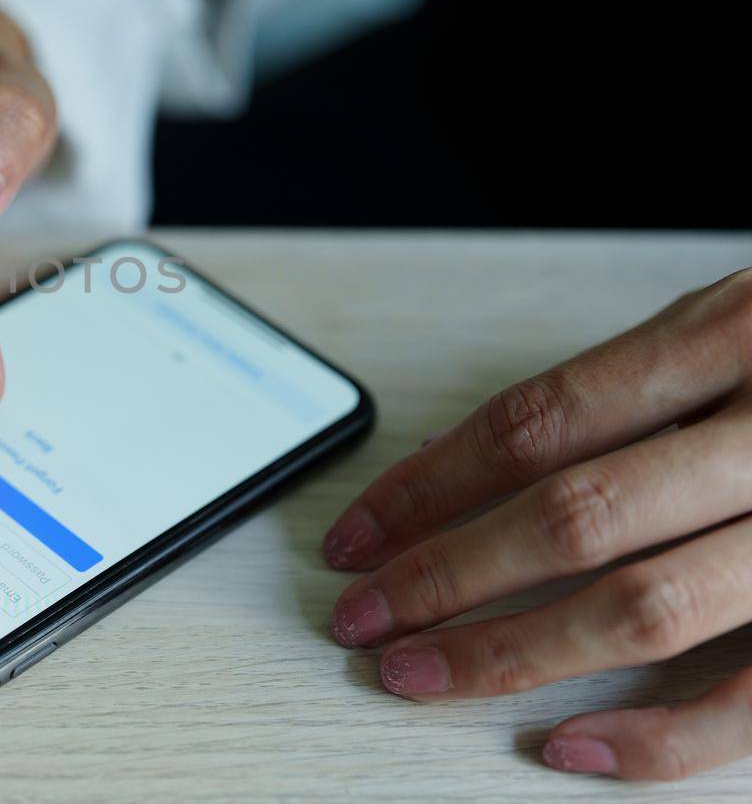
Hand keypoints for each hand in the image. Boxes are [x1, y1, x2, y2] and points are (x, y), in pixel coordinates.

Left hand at [324, 269, 751, 780]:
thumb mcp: (740, 319)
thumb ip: (631, 384)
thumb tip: (469, 464)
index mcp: (739, 335)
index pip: (538, 423)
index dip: (429, 485)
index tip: (354, 535)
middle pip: (573, 516)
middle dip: (444, 574)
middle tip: (360, 617)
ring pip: (645, 607)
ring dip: (512, 651)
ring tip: (418, 675)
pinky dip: (658, 738)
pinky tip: (564, 747)